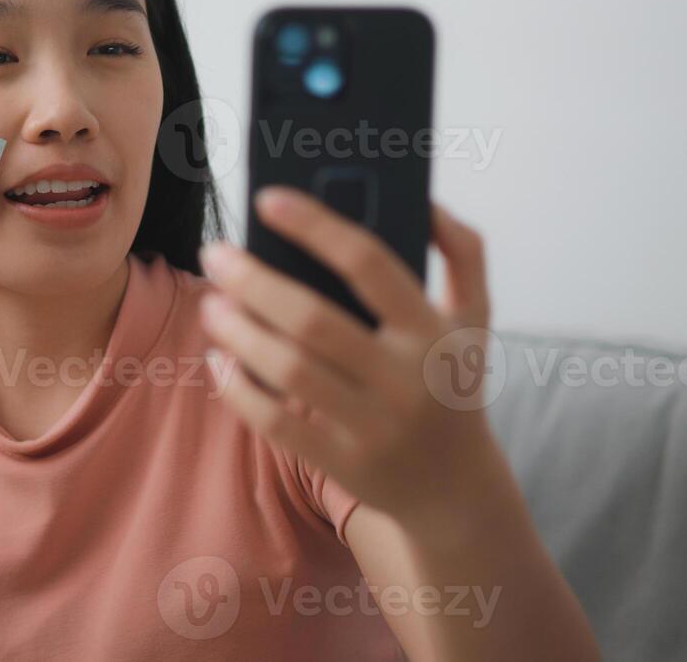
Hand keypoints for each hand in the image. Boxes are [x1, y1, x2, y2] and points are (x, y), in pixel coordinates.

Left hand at [198, 186, 501, 529]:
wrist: (457, 487)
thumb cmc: (451, 381)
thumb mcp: (475, 317)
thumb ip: (462, 251)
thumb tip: (422, 199)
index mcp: (432, 331)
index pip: (368, 263)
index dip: (314, 226)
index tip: (266, 199)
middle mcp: (405, 379)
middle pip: (313, 319)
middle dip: (253, 281)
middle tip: (215, 253)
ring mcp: (374, 426)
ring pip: (289, 370)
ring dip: (239, 332)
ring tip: (212, 304)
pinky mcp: (343, 463)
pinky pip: (277, 424)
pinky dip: (240, 389)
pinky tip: (219, 360)